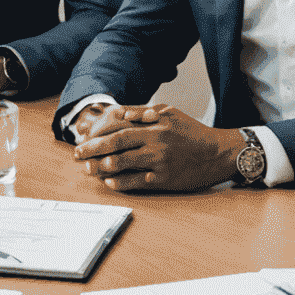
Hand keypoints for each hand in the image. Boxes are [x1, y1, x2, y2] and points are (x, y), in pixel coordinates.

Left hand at [72, 104, 241, 191]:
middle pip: (116, 144)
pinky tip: (109, 182)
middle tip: (77, 154)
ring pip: (122, 163)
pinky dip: (120, 182)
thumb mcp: (170, 112)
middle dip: (92, 149)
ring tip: (88, 169)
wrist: (217, 152)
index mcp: (154, 122)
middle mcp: (155, 140)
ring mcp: (159, 160)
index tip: (84, 137)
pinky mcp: (164, 179)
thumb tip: (120, 114)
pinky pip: (137, 182)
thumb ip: (144, 111)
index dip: (98, 132)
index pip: (118, 126)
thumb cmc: (191, 131)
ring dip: (101, 167)